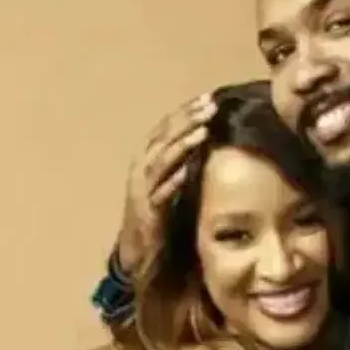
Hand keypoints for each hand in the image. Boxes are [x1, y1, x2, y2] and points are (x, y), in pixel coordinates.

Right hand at [116, 93, 216, 270]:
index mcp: (146, 158)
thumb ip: (182, 160)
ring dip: (182, 144)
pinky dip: (175, 179)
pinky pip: (162, 192)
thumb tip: (209, 137)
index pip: (166, 127)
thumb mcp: (168, 181)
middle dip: (187, 120)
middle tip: (210, 106)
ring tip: (204, 130)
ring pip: (162, 160)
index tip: (208, 98)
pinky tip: (189, 169)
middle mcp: (141, 169)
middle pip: (163, 137)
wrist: (138, 250)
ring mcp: (142, 189)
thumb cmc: (158, 213)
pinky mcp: (147, 211)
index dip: (185, 111)